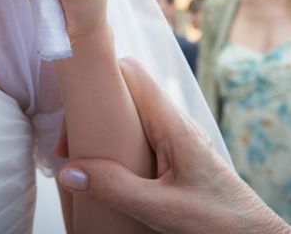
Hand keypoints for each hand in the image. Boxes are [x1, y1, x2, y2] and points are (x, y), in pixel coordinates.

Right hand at [56, 59, 290, 233]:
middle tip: (70, 140)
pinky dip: (117, 142)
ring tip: (82, 154)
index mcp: (173, 124)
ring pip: (133, 113)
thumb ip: (114, 188)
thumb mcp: (162, 208)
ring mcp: (176, 137)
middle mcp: (175, 123)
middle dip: (94, 107)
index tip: (73, 101)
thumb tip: (69, 171)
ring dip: (104, 127)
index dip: (100, 73)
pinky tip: (107, 167)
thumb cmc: (221, 222)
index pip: (132, 72)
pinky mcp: (176, 154)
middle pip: (127, 90)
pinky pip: (140, 133)